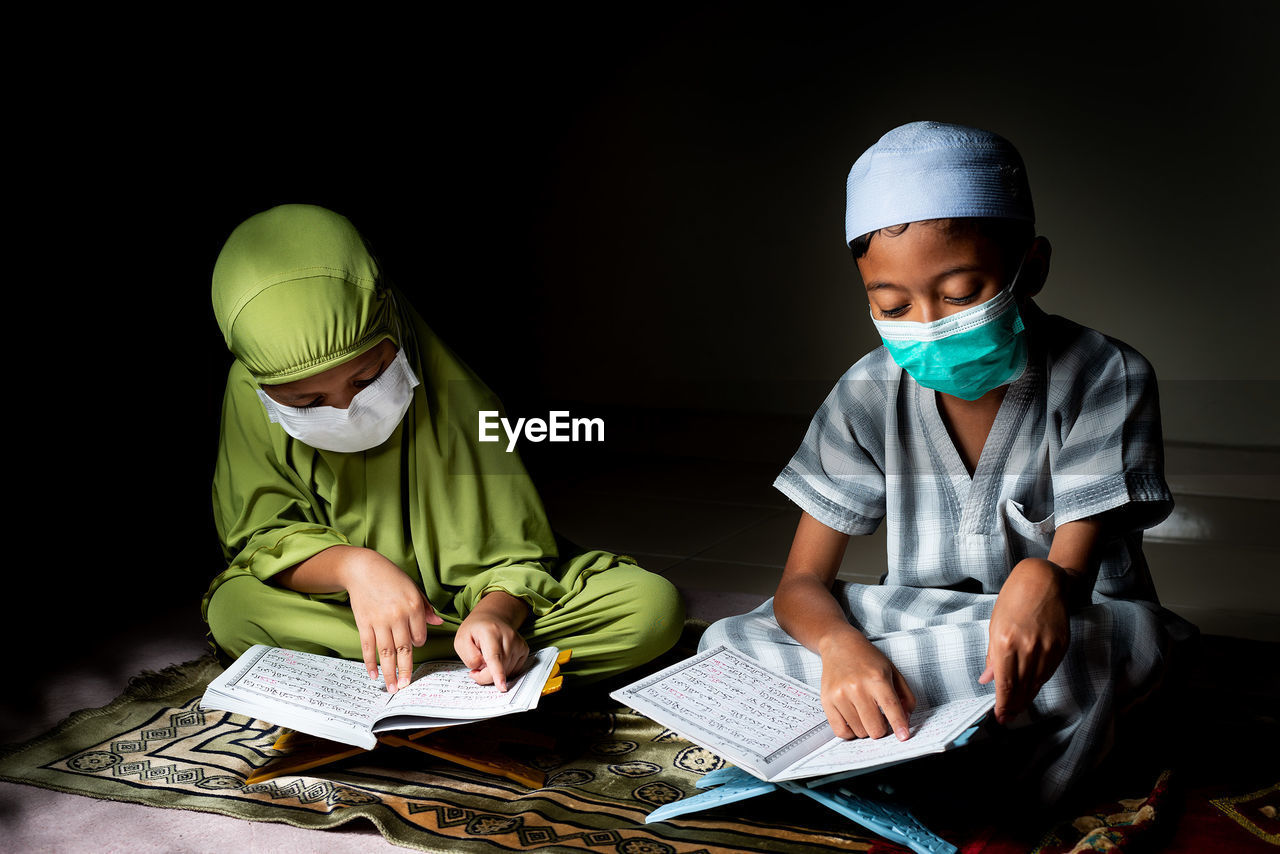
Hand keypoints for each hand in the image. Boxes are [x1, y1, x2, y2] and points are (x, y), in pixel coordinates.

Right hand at [339, 549, 443, 692]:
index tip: (413, 647)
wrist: (363, 569)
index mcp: (414, 606)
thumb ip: (425, 608)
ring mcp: (379, 621)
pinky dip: (370, 663)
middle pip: (404, 649)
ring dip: (389, 672)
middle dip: (405, 670)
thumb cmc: (391, 578)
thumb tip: (439, 623)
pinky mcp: (364, 623)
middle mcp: (398, 616)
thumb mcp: (413, 588)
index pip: (420, 636)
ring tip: (392, 687)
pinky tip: (373, 675)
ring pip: (386, 652)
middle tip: (406, 686)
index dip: (418, 644)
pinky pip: (368, 648)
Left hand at [454, 591, 529, 691]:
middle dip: (485, 675)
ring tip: (486, 661)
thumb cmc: (475, 630)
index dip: (497, 673)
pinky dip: (504, 670)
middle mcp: (508, 636)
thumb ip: (469, 657)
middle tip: (474, 671)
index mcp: (490, 632)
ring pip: (507, 671)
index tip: (502, 687)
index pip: (494, 656)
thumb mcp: (461, 641)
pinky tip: (497, 660)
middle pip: (499, 668)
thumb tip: (483, 668)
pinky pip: (513, 669)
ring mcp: (518, 643)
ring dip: (494, 673)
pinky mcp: (524, 649)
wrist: (492, 618)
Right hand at [819, 628, 916, 740]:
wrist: (839, 645)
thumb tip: (905, 719)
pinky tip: (854, 721)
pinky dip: (850, 732)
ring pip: (859, 732)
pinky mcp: (827, 701)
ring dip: (866, 728)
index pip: (891, 708)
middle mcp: (857, 687)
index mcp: (876, 678)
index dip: (899, 725)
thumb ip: (905, 696)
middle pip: (875, 728)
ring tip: (865, 714)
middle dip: (882, 729)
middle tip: (881, 719)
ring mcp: (840, 695)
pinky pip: (840, 731)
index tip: (903, 736)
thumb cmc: (866, 658)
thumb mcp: (892, 671)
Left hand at [980, 557, 1070, 722]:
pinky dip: (1039, 683)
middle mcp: (1027, 648)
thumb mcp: (995, 624)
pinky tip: (1032, 690)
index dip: (1002, 703)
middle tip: (1007, 718)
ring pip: (1036, 683)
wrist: (1043, 580)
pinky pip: (1048, 672)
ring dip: (1026, 698)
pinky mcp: (1060, 646)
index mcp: (1005, 642)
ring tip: (1018, 708)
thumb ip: (993, 655)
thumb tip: (987, 678)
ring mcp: (1046, 648)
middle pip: (1021, 687)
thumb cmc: (1013, 599)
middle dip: (1013, 706)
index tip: (999, 716)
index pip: (1004, 683)